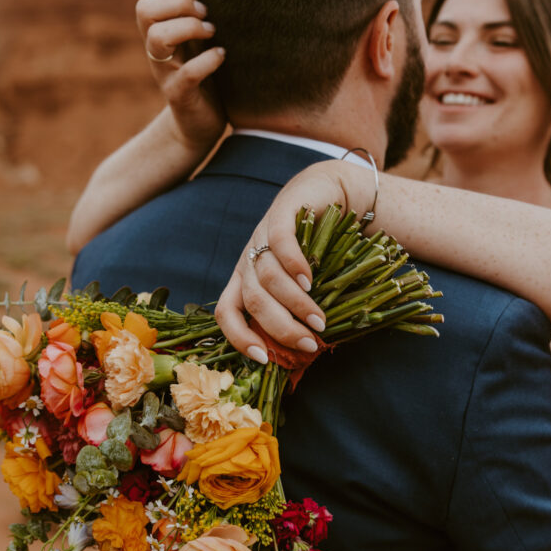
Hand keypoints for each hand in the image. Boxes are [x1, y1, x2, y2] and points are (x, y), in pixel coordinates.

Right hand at [135, 0, 227, 153]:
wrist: (199, 124)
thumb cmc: (204, 75)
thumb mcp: (195, 37)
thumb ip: (194, 11)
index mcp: (157, 28)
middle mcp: (155, 48)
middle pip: (144, 9)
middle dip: (179, 4)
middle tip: (204, 16)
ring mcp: (164, 72)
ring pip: (158, 37)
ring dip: (189, 28)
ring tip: (211, 34)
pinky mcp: (179, 95)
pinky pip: (189, 73)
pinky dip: (209, 60)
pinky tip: (222, 57)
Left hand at [214, 167, 356, 361]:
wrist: (325, 193)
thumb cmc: (315, 250)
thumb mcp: (301, 285)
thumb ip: (297, 310)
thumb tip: (308, 351)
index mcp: (244, 281)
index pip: (225, 314)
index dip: (238, 338)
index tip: (265, 358)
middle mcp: (247, 261)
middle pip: (252, 301)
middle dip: (280, 328)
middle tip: (308, 343)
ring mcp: (261, 236)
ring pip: (268, 277)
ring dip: (295, 304)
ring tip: (320, 320)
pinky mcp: (280, 214)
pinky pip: (280, 243)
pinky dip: (293, 265)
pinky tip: (309, 281)